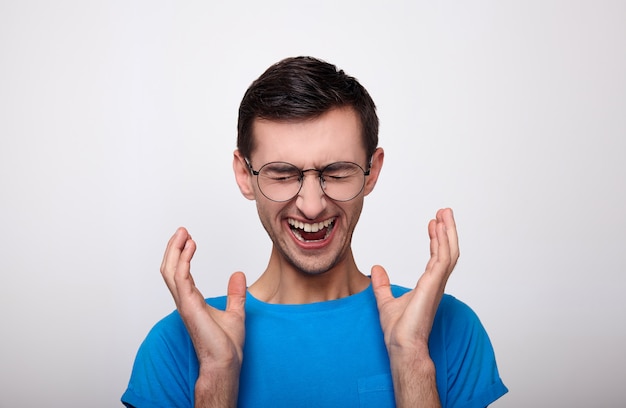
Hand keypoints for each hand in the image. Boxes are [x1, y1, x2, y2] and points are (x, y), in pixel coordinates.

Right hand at [160, 227, 246, 375]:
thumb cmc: (227, 345)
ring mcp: (185, 303)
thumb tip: (238, 275)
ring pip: (170, 271)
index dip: (182, 255)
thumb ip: (235, 294)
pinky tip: (190, 247)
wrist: (226, 362)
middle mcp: (185, 301)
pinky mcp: (188, 306)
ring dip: (174, 250)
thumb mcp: (236, 312)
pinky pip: (180, 278)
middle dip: (174, 248)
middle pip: (170, 268)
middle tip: (182, 230)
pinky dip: (183, 261)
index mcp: (193, 301)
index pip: (180, 273)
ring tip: (183, 233)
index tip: (189, 239)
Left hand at [372, 208, 458, 355]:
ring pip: (449, 252)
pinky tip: (438, 228)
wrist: (402, 345)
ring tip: (444, 213)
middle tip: (444, 212)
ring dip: (448, 231)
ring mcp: (436, 284)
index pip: (437, 257)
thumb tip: (376, 269)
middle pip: (448, 251)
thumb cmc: (398, 330)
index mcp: (428, 285)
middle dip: (448, 230)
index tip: (432, 224)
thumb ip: (382, 284)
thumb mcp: (385, 300)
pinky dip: (442, 242)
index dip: (436, 240)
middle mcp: (436, 283)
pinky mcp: (433, 285)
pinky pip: (442, 259)